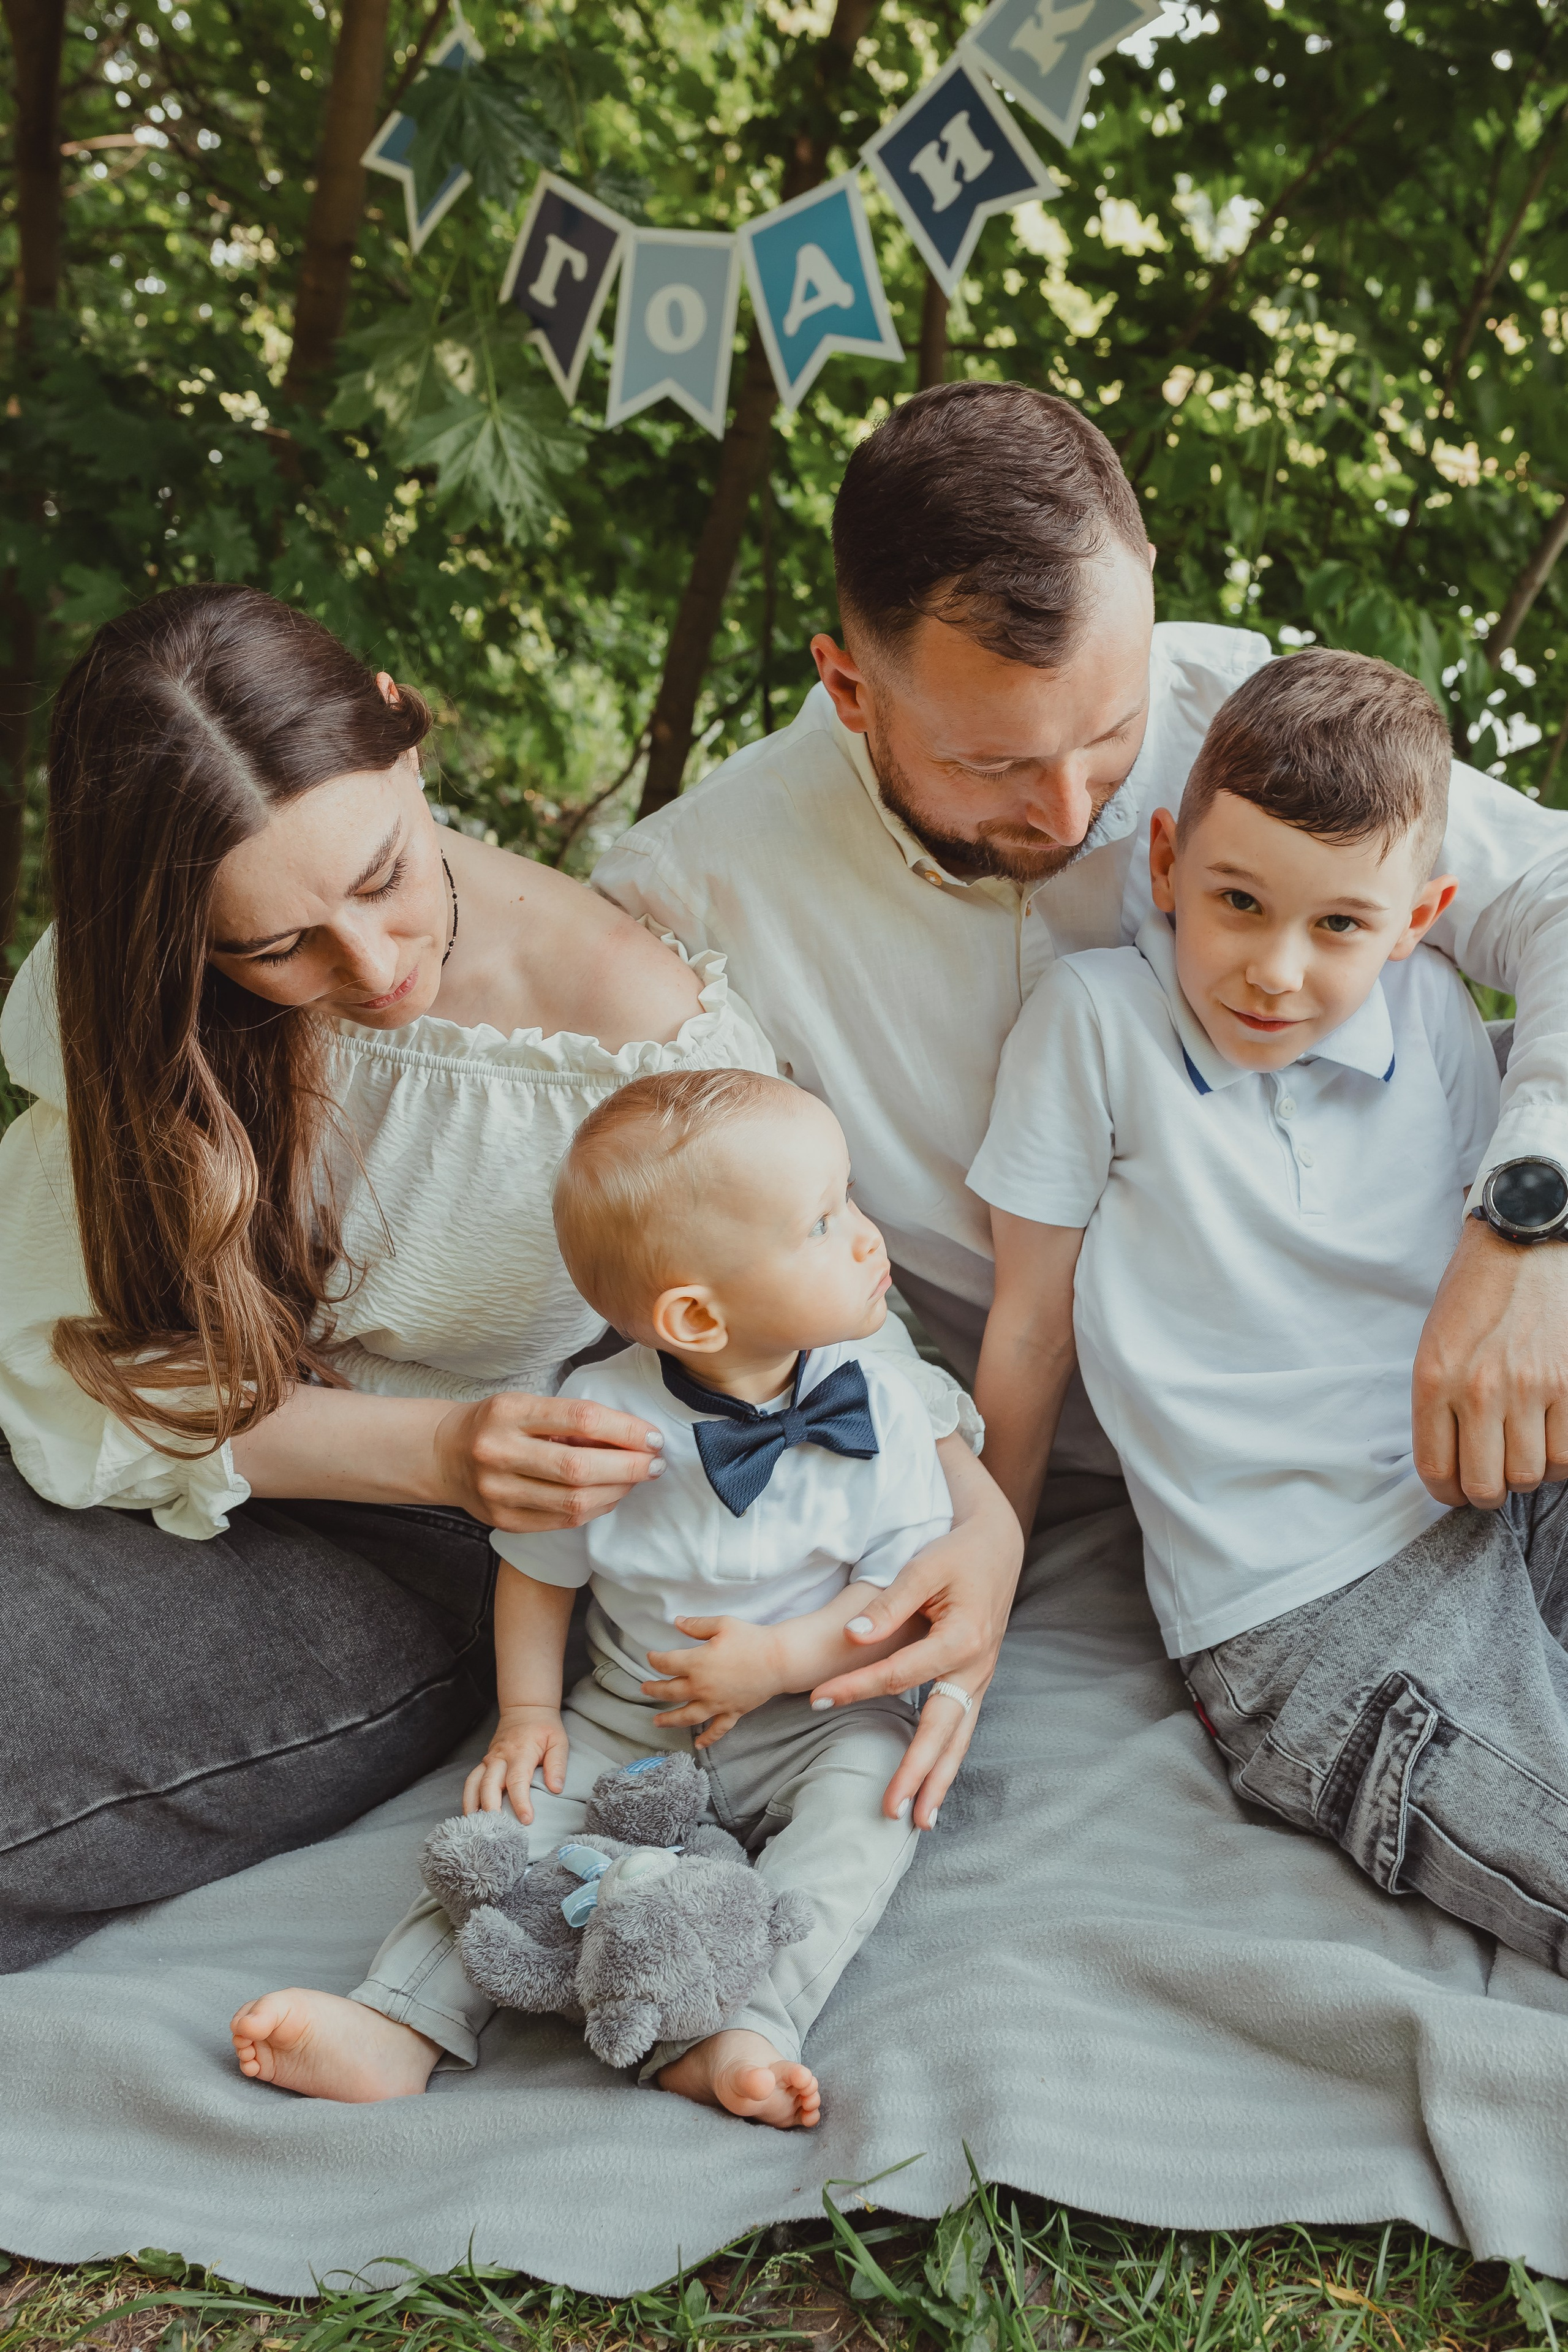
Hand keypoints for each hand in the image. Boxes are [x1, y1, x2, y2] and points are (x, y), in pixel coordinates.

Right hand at [432, 1391, 665, 1533]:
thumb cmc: (497, 1423)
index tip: (653, 1437)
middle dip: (628, 1467)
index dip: (625, 1430)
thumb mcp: (527, 1405)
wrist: (445, 1454)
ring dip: (617, 1492)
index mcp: (509, 1412)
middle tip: (655, 1463)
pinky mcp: (503, 1521)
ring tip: (636, 1479)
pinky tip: (610, 1496)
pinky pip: (561, 1521)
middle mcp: (499, 1451)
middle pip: (579, 1468)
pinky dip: (595, 1509)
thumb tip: (632, 1437)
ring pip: (573, 1501)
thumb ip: (571, 1420)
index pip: (580, 1419)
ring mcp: (498, 1491)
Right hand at [463, 1705, 568, 1821]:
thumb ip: (557, 1765)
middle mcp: (500, 1757)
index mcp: (521, 1752)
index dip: (520, 1802)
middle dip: (491, 1808)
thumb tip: (556, 1788)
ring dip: (473, 1806)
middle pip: (489, 1785)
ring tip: (477, 1828)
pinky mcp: (484, 1763)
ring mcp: (489, 1759)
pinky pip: (471, 1781)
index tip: (526, 1820)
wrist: (525, 1709)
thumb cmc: (544, 1728)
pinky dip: (468, 1799)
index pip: (517, 1780)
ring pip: (474, 1784)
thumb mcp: (558, 1741)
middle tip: (497, 1830)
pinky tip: (471, 1815)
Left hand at [642, 1618, 783, 1746]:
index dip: (655, 1660)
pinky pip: (718, 1729)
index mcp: (697, 1663)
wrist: (779, 1660)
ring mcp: (717, 1703)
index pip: (667, 1663)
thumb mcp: (722, 1625)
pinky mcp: (732, 1712)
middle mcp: (702, 1687)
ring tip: (657, 1722)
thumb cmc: (751, 1639)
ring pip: (687, 1716)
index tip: (650, 1657)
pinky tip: (698, 1744)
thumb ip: (697, 1625)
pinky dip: (708, 1738)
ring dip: (670, 1719)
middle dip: (655, 1690)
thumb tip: (677, 1622)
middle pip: (671, 1691)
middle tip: (644, 1689)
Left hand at [805, 1467, 1022, 1830]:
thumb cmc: (957, 1552)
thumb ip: (890, 1605)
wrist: (999, 1545)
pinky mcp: (977, 1681)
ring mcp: (980, 1678)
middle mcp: (976, 1667)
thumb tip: (855, 1637)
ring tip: (920, 1822)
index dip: (855, 1687)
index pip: (898, 1674)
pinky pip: (962, 1728)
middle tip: (888, 1810)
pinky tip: (935, 1789)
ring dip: (939, 1781)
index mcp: (962, 1639)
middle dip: (915, 1772)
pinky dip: (949, 1760)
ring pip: (959, 1739)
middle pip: (940, 1729)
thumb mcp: (923, 1567)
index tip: (817, 1698)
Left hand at [1413, 1215, 1567, 1507]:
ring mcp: (1530, 1387)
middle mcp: (1480, 1389)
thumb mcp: (1434, 1346)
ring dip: (1527, 1472)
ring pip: (1532, 1474)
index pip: (1437, 1471)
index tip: (1456, 1491)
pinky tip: (1551, 1438)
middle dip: (1487, 1492)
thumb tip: (1453, 1463)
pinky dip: (1561, 1457)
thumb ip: (1438, 1405)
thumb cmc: (1473, 1294)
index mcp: (1435, 1380)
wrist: (1521, 1243)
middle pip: (1487, 1485)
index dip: (1448, 1495)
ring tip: (1523, 1449)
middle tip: (1492, 1477)